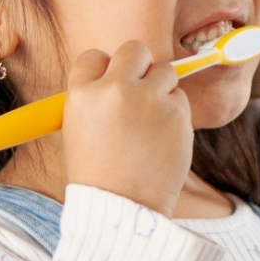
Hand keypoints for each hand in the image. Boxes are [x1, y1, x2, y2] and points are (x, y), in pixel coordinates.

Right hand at [62, 40, 192, 216]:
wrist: (123, 210)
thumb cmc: (100, 175)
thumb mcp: (79, 130)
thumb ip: (97, 97)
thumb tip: (120, 74)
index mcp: (82, 94)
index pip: (95, 56)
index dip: (105, 70)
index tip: (112, 85)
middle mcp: (114, 89)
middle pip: (134, 50)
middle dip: (140, 66)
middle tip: (140, 91)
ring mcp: (148, 99)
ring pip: (165, 72)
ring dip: (161, 90)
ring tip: (150, 125)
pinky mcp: (177, 113)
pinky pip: (180, 98)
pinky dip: (175, 113)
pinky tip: (162, 139)